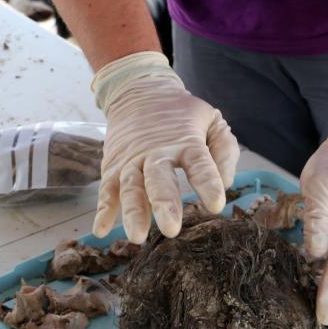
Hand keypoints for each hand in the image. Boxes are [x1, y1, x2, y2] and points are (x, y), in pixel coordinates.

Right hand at [91, 52, 239, 242]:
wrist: (139, 91)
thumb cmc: (182, 114)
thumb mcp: (211, 121)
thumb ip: (223, 150)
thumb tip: (227, 181)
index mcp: (186, 142)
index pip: (198, 164)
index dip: (207, 183)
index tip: (216, 205)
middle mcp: (156, 153)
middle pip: (159, 179)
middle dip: (164, 204)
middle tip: (171, 229)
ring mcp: (131, 161)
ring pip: (130, 187)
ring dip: (133, 212)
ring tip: (137, 237)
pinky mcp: (112, 167)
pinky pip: (106, 190)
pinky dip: (103, 210)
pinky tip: (101, 231)